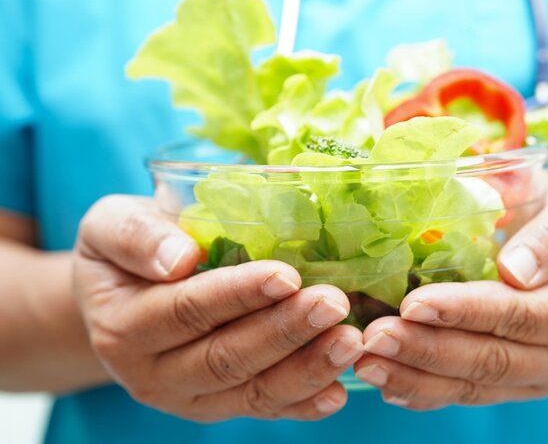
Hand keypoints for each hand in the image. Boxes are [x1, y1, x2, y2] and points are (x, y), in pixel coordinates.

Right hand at [73, 195, 362, 421]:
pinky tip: (338, 391)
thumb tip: (178, 258)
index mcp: (124, 326)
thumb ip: (135, 236)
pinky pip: (264, 409)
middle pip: (226, 357)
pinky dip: (303, 404)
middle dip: (285, 331)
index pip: (188, 310)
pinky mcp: (221, 406)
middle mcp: (153, 374)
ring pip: (252, 391)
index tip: (286, 276)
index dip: (238, 294)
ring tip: (350, 341)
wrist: (119, 296)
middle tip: (334, 303)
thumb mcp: (111, 225)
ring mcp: (190, 398)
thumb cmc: (127, 250)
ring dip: (306, 369)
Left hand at [353, 172, 547, 408]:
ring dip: (417, 377)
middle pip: (492, 360)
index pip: (519, 315)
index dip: (465, 311)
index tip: (413, 303)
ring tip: (366, 362)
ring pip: (476, 386)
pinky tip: (388, 383)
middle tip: (372, 337)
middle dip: (427, 350)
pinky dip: (427, 392)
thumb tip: (516, 269)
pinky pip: (473, 393)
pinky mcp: (522, 385)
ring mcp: (546, 378)